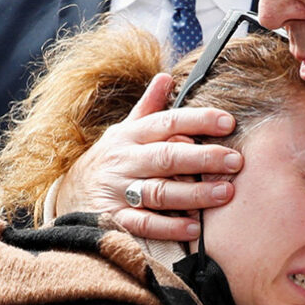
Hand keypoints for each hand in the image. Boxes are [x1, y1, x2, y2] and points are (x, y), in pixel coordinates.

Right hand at [53, 73, 242, 239]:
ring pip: (158, 191)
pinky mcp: (115, 220)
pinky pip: (144, 224)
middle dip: (203, 158)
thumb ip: (148, 108)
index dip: (198, 120)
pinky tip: (195, 228)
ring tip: (225, 193)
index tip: (228, 122)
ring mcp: (118, 190)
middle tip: (235, 161)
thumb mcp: (125, 130)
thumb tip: (166, 76)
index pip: (167, 122)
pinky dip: (169, 227)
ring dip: (194, 193)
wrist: (69, 194)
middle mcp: (125, 161)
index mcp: (131, 135)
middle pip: (166, 157)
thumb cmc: (112, 159)